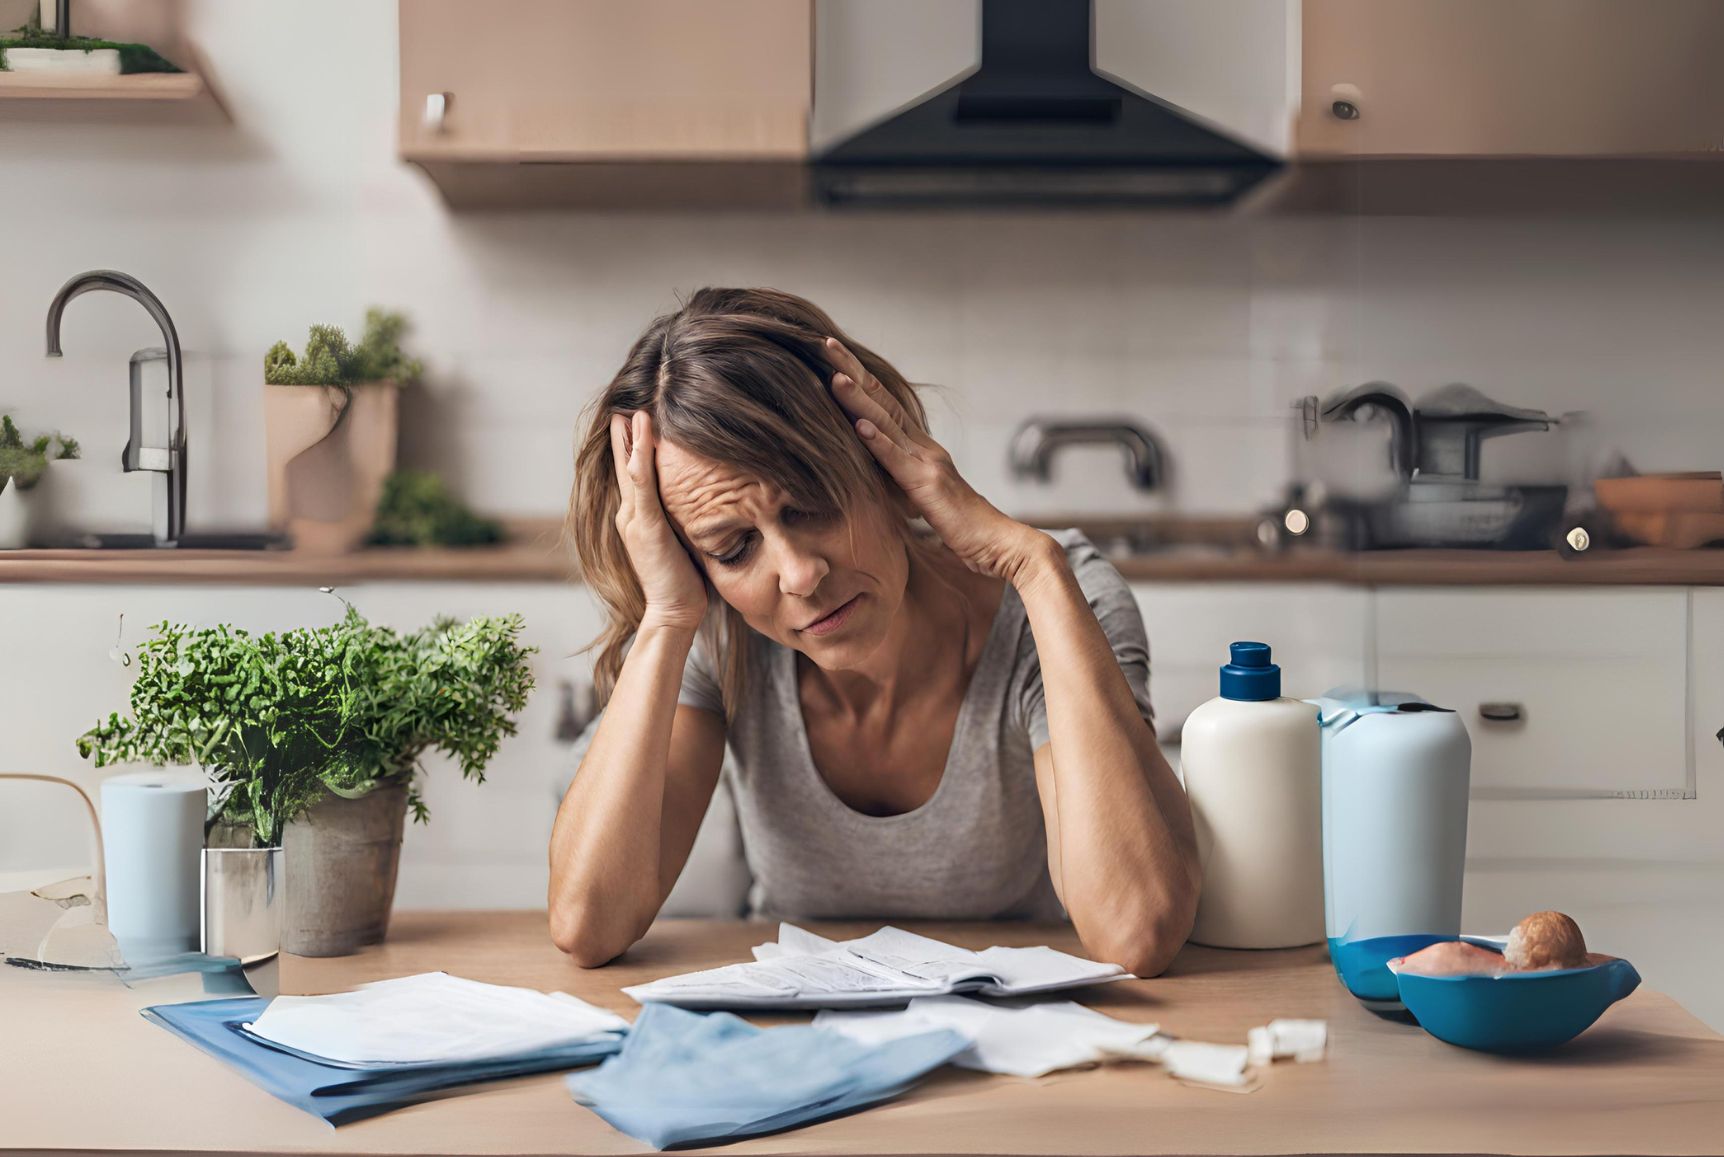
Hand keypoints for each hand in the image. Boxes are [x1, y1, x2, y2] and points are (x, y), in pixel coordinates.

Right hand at [610, 411, 707, 632]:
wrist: (674, 610)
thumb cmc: (683, 579)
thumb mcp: (680, 539)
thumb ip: (678, 517)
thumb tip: (696, 498)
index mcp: (637, 517)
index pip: (633, 474)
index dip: (632, 446)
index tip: (635, 418)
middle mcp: (629, 514)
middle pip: (624, 466)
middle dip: (624, 435)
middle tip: (623, 405)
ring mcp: (634, 520)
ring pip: (630, 470)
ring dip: (630, 438)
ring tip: (631, 410)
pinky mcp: (645, 526)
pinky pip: (641, 486)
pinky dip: (639, 459)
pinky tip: (640, 438)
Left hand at [825, 337, 1052, 585]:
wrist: (998, 544)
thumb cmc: (961, 529)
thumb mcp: (919, 499)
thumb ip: (897, 482)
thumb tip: (868, 476)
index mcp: (919, 449)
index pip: (884, 407)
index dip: (859, 381)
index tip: (832, 357)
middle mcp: (923, 448)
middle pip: (884, 402)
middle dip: (854, 373)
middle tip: (827, 344)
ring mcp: (927, 464)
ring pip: (889, 425)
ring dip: (860, 400)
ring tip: (836, 376)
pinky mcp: (929, 486)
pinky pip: (899, 462)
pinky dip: (879, 442)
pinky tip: (859, 427)